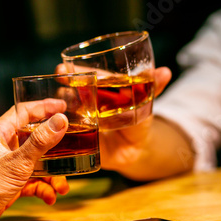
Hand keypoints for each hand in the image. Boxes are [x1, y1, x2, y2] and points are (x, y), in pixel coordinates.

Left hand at [0, 102, 69, 220]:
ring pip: (34, 163)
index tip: (63, 107)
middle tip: (73, 146)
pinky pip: (29, 182)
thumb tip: (60, 121)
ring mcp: (4, 166)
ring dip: (50, 174)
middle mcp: (2, 147)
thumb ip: (40, 142)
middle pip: (33, 139)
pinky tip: (49, 197)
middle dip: (54, 147)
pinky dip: (41, 188)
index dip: (44, 107)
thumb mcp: (16, 163)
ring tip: (62, 186)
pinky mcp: (7, 184)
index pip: (24, 112)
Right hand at [56, 65, 172, 175]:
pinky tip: (54, 129)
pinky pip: (61, 132)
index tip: (61, 68)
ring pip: (61, 109)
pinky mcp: (75, 137)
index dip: (73, 71)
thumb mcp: (145, 105)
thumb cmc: (137, 124)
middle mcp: (84, 101)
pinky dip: (56, 130)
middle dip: (61, 89)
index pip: (84, 75)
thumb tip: (165, 72)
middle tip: (59, 89)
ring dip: (58, 109)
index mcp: (100, 89)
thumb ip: (152, 88)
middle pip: (67, 90)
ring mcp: (78, 118)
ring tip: (60, 111)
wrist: (133, 152)